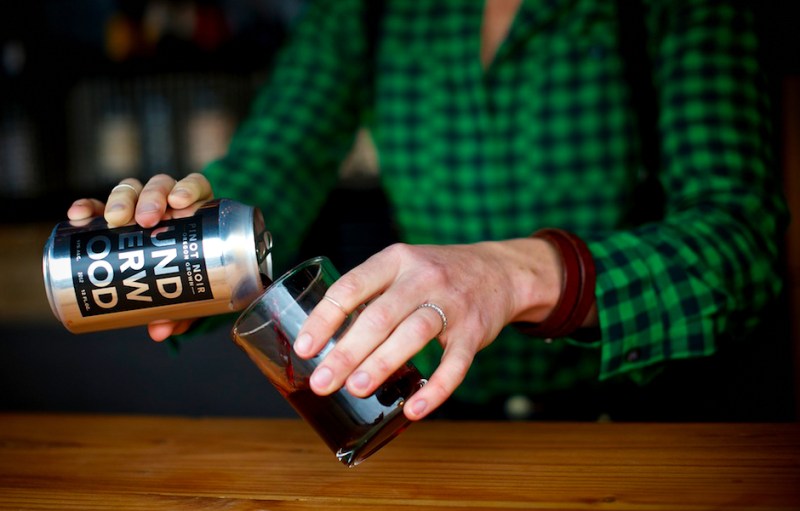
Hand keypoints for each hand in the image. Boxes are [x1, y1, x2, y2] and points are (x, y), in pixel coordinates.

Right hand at [66, 173, 214, 340]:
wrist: (177, 274)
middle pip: (160, 186)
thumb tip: (159, 332)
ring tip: (115, 219)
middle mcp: (168, 203)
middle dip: (151, 198)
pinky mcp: (114, 215)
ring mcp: (139, 206)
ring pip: (131, 190)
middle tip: (146, 219)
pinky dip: (88, 207)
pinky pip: (98, 206)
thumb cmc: (191, 280)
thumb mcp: (194, 294)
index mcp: (196, 211)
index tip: (180, 202)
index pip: (195, 187)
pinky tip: (78, 215)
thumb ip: (184, 311)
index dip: (188, 189)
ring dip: (122, 200)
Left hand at [293, 239, 563, 420]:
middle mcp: (423, 277)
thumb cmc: (437, 275)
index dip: (324, 319)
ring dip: (382, 363)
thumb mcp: (402, 266)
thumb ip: (370, 294)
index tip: (304, 348)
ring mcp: (452, 304)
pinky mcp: (474, 331)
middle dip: (347, 352)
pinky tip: (415, 409)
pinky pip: (455, 364)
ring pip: (414, 334)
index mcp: (396, 260)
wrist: (500, 271)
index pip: (352, 287)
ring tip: (356, 389)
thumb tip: (323, 340)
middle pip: (380, 316)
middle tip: (322, 383)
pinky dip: (436, 388)